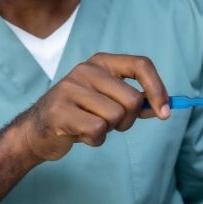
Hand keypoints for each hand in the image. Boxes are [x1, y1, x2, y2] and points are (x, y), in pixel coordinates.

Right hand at [16, 53, 169, 162]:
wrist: (37, 130)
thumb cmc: (80, 114)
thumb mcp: (108, 100)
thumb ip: (136, 101)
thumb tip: (164, 107)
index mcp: (101, 62)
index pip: (141, 64)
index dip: (158, 89)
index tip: (165, 112)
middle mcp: (86, 70)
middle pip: (133, 99)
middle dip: (128, 120)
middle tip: (111, 124)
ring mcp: (70, 89)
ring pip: (116, 116)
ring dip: (109, 130)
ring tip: (90, 126)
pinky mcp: (60, 111)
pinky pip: (98, 131)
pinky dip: (95, 140)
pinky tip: (80, 134)